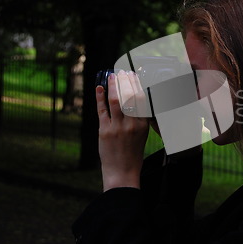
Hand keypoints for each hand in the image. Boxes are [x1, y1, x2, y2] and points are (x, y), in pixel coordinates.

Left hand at [96, 71, 149, 191]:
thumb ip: (140, 119)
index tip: (135, 75)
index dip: (138, 85)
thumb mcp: (142, 135)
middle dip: (126, 81)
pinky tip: (99, 88)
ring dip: (113, 85)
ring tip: (112, 76)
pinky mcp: (104, 130)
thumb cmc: (133, 154)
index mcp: (144, 124)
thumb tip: (135, 101)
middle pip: (130, 96)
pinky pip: (102, 110)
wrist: (122, 172)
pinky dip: (100, 97)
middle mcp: (132, 124)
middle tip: (123, 71)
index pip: (142, 99)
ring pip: (116, 100)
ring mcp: (117, 127)